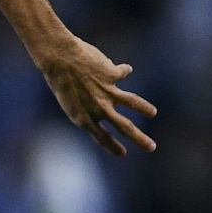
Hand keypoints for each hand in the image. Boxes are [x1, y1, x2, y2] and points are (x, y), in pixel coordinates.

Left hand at [36, 36, 158, 156]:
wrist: (58, 58)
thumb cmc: (60, 79)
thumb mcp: (70, 100)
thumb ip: (89, 106)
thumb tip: (109, 103)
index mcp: (83, 118)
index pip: (101, 137)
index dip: (112, 146)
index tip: (123, 154)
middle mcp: (98, 108)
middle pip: (124, 127)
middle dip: (139, 138)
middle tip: (151, 147)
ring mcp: (107, 92)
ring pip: (132, 102)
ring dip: (144, 108)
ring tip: (152, 113)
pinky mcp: (113, 75)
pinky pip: (123, 72)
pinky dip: (124, 70)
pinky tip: (126, 69)